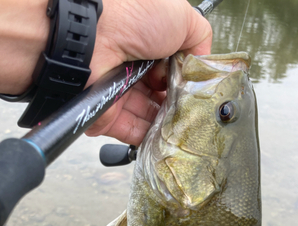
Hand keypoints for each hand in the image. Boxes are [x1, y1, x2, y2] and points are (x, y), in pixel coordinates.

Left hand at [86, 0, 212, 145]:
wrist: (95, 34)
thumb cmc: (134, 15)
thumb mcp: (181, 18)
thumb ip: (199, 40)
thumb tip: (202, 66)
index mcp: (147, 47)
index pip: (170, 72)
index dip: (183, 82)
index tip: (194, 89)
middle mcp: (132, 71)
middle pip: (160, 97)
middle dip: (177, 106)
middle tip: (190, 110)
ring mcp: (119, 95)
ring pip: (148, 118)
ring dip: (167, 124)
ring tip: (183, 127)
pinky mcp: (107, 116)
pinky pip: (132, 132)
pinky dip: (150, 138)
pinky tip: (166, 137)